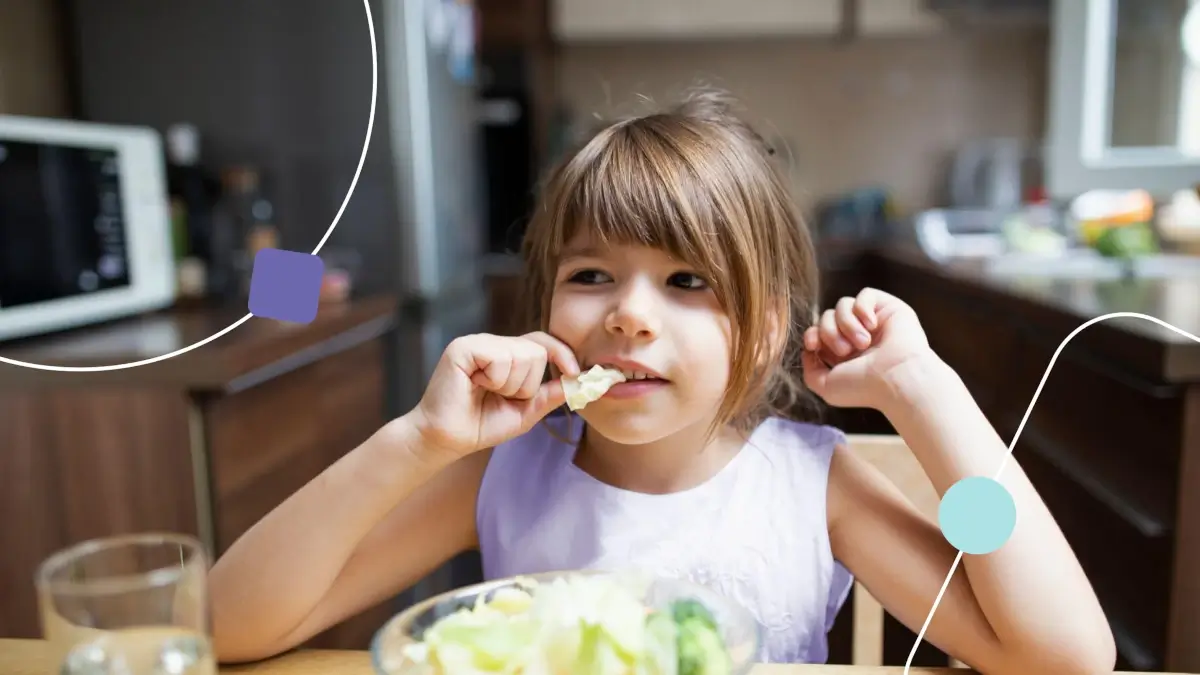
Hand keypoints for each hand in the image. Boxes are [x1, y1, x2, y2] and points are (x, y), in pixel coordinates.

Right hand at [412, 332, 580, 459]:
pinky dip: (494, 380)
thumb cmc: (482, 425)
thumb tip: (581, 381)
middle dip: (527, 385)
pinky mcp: (463, 348)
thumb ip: (551, 394)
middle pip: (537, 351)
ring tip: (486, 393)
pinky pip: (500, 359)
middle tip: (501, 396)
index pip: (543, 341)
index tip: (575, 373)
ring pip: (522, 355)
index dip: (563, 354)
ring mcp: (477, 343)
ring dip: (510, 386)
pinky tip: (475, 387)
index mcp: (508, 354)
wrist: (448, 440)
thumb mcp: (526, 411)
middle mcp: (493, 343)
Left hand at [801, 288, 934, 409]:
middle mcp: (858, 335)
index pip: (818, 332)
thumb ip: (810, 370)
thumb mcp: (827, 387)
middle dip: (829, 332)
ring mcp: (873, 321)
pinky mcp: (889, 308)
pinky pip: (865, 294)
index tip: (813, 344)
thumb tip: (807, 350)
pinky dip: (862, 308)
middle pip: (826, 316)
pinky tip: (872, 325)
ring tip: (862, 343)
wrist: (896, 378)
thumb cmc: (864, 386)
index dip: (811, 334)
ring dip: (846, 324)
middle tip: (845, 351)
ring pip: (843, 304)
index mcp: (845, 353)